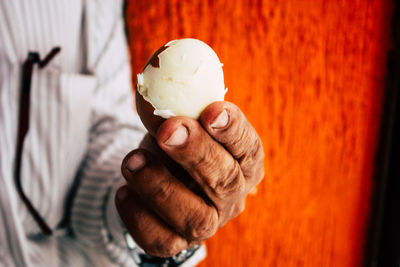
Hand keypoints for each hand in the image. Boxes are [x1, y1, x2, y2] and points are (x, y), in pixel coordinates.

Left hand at [115, 101, 263, 256]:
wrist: (160, 177)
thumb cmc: (175, 144)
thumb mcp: (177, 122)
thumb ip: (171, 112)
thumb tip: (153, 97)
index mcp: (243, 163)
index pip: (249, 148)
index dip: (233, 130)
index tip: (211, 110)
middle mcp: (232, 197)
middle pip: (225, 182)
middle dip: (196, 154)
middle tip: (168, 131)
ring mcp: (207, 223)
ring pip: (196, 218)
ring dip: (161, 187)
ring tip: (133, 160)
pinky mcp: (178, 242)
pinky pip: (161, 240)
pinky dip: (139, 216)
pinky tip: (124, 191)